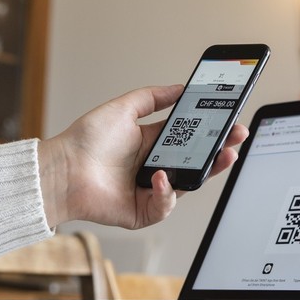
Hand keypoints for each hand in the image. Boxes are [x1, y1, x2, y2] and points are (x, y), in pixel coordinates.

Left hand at [37, 85, 248, 228]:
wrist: (63, 171)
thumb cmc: (85, 141)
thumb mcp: (123, 108)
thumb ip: (153, 97)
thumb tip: (179, 87)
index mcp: (152, 144)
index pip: (190, 139)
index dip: (211, 132)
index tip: (229, 121)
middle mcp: (154, 168)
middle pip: (196, 163)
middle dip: (220, 151)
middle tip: (236, 139)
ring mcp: (150, 191)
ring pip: (189, 185)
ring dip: (206, 172)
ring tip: (218, 156)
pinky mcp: (143, 212)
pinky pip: (165, 204)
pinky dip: (166, 193)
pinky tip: (159, 179)